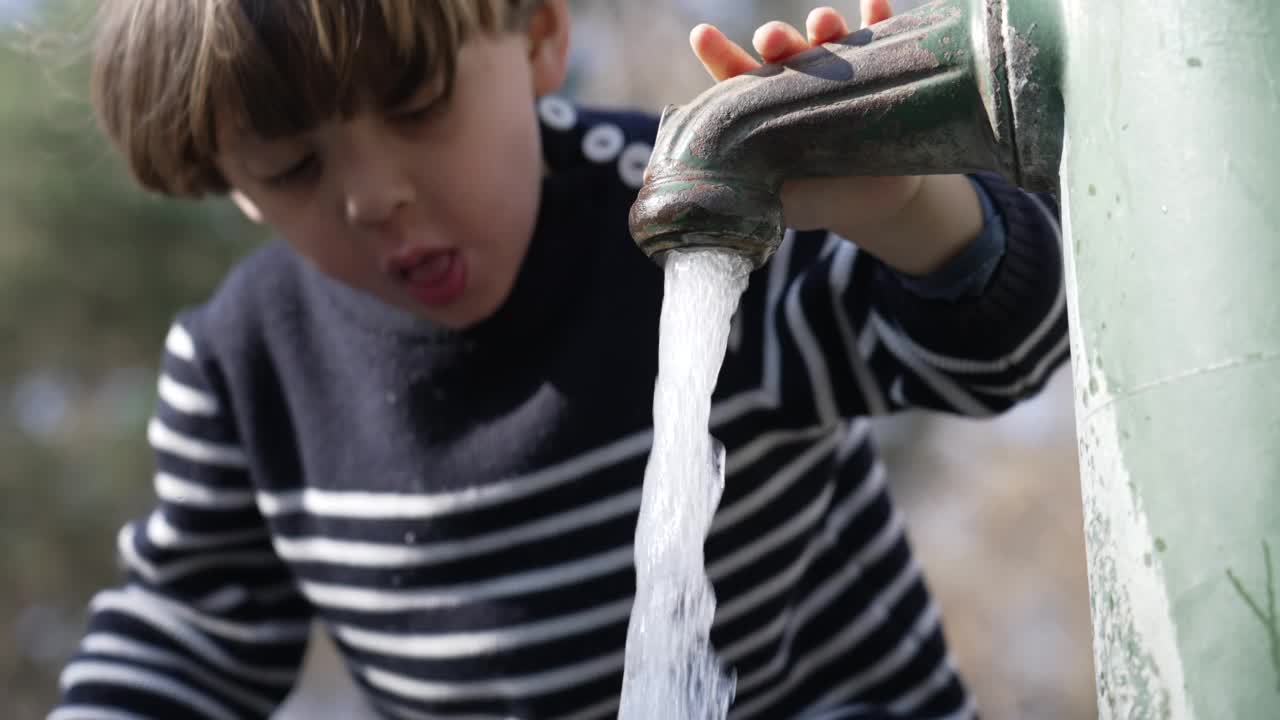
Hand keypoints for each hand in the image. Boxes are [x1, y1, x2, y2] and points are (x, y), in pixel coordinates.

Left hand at [689, 1, 984, 276]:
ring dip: (824, 26)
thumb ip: (750, 193)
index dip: (718, 55)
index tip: (701, 35)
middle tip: (772, 38)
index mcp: (764, 107)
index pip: (736, 79)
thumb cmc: (812, 198)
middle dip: (776, 39)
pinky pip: (882, 40)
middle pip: (782, 53)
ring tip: (823, 24)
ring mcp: (840, 75)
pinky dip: (878, 20)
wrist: (871, 201)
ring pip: (828, 40)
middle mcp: (798, 82)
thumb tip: (715, 198)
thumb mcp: (778, 202)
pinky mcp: (881, 73)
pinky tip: (875, 6)